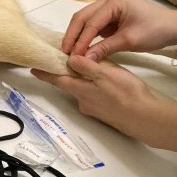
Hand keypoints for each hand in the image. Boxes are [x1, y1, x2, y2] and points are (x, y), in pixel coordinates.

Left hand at [32, 55, 158, 139]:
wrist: (143, 118)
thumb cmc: (125, 93)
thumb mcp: (104, 73)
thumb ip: (86, 66)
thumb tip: (69, 59)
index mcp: (79, 89)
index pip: (56, 79)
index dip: (44, 74)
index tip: (33, 69)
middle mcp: (82, 101)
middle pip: (70, 85)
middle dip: (68, 75)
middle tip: (70, 63)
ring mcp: (93, 109)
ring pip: (84, 91)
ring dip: (85, 82)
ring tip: (96, 71)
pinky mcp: (105, 114)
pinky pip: (95, 97)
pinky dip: (96, 90)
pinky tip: (108, 86)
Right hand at [61, 0, 176, 60]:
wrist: (174, 27)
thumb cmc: (155, 31)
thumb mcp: (129, 41)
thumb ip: (104, 48)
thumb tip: (82, 60)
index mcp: (114, 2)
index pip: (91, 23)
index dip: (80, 40)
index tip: (72, 56)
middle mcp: (108, 0)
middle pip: (82, 17)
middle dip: (72, 35)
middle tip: (64, 53)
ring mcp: (108, 7)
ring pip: (84, 20)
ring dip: (76, 35)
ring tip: (70, 51)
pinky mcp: (110, 16)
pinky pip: (92, 25)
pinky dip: (85, 36)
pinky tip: (80, 47)